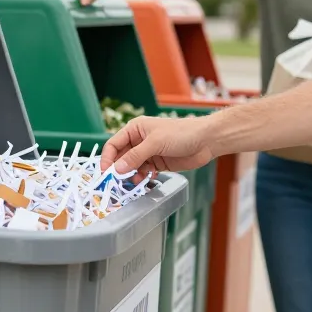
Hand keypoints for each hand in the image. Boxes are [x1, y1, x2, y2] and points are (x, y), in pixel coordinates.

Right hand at [99, 116, 214, 181]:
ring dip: (131, 175)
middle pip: (121, 157)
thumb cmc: (181, 133)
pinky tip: (146, 179)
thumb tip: (116, 169)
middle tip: (117, 182)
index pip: (114, 144)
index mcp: (135, 129)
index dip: (107, 158)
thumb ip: (135, 156)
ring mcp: (148, 153)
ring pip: (131, 167)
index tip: (105, 172)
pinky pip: (143, 172)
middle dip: (119, 169)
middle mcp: (139, 141)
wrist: (206, 140)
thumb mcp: (155, 143)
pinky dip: (142, 177)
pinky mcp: (158, 163)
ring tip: (135, 181)